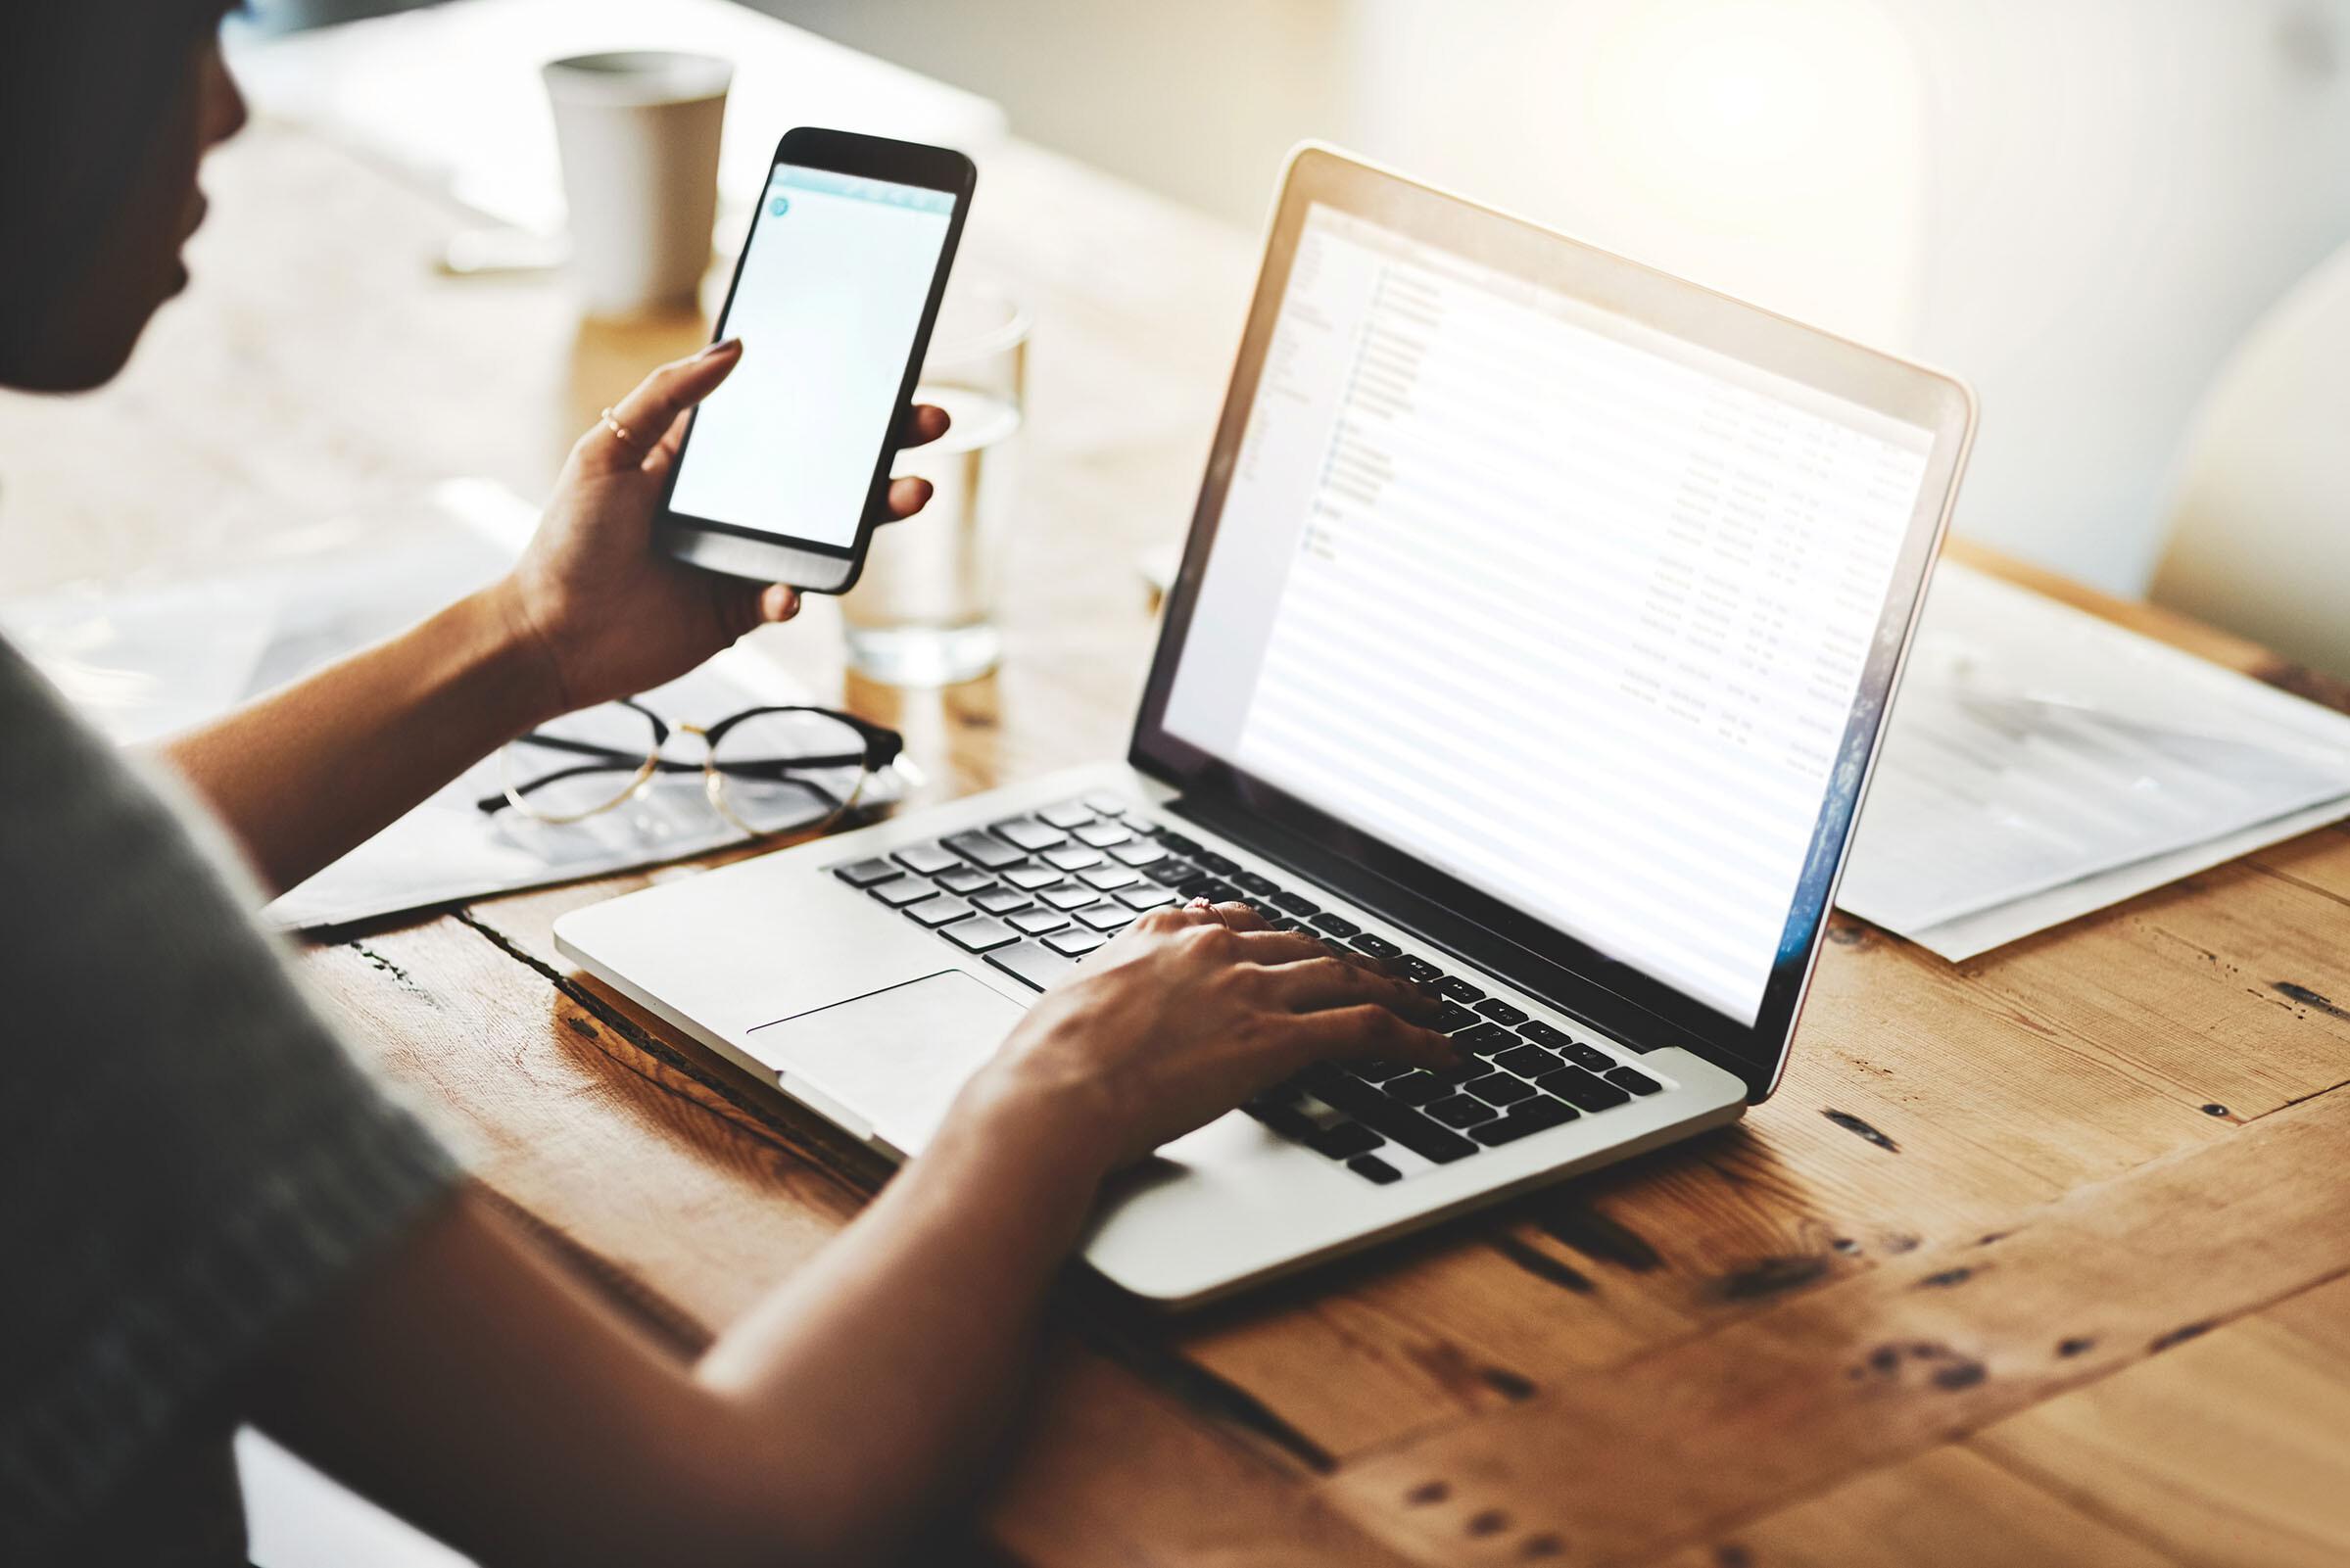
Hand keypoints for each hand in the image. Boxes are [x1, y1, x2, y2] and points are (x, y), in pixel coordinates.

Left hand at [489, 339, 950, 718]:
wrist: (548, 637)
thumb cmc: (568, 540)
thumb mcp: (608, 449)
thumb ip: (668, 395)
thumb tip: (734, 346)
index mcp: (709, 457)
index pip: (787, 417)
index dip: (839, 398)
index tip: (885, 375)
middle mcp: (737, 503)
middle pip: (827, 472)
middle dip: (884, 449)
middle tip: (930, 424)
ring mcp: (746, 556)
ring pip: (827, 533)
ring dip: (873, 516)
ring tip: (909, 495)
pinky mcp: (743, 610)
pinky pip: (789, 596)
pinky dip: (797, 592)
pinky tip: (787, 590)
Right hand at [951, 900, 1463, 1175]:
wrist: (1053, 1092)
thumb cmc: (1046, 1061)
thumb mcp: (1074, 997)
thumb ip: (1111, 980)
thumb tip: (1110, 990)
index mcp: (1163, 932)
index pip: (1243, 923)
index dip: (1283, 941)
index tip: (1303, 953)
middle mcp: (1214, 948)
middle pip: (1305, 947)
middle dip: (1351, 965)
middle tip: (1387, 981)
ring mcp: (1249, 989)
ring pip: (1347, 978)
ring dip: (1399, 994)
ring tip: (1431, 1011)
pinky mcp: (1275, 1037)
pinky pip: (1365, 1029)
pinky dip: (1414, 1039)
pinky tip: (1441, 1053)